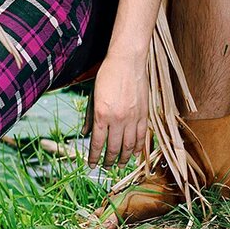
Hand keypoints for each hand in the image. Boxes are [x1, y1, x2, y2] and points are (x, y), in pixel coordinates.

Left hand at [88, 50, 149, 166]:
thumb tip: (85, 134)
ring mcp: (132, 118)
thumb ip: (90, 117)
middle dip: (108, 160)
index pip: (97, 143)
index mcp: (102, 114)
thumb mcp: (93, 96)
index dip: (94, 157)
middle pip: (113, 147)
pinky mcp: (144, 114)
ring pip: (129, 145)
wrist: (127, 61)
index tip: (92, 165)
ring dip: (124, 157)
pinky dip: (138, 147)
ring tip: (120, 164)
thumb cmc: (107, 75)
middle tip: (106, 167)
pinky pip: (142, 136)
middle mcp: (117, 119)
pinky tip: (135, 154)